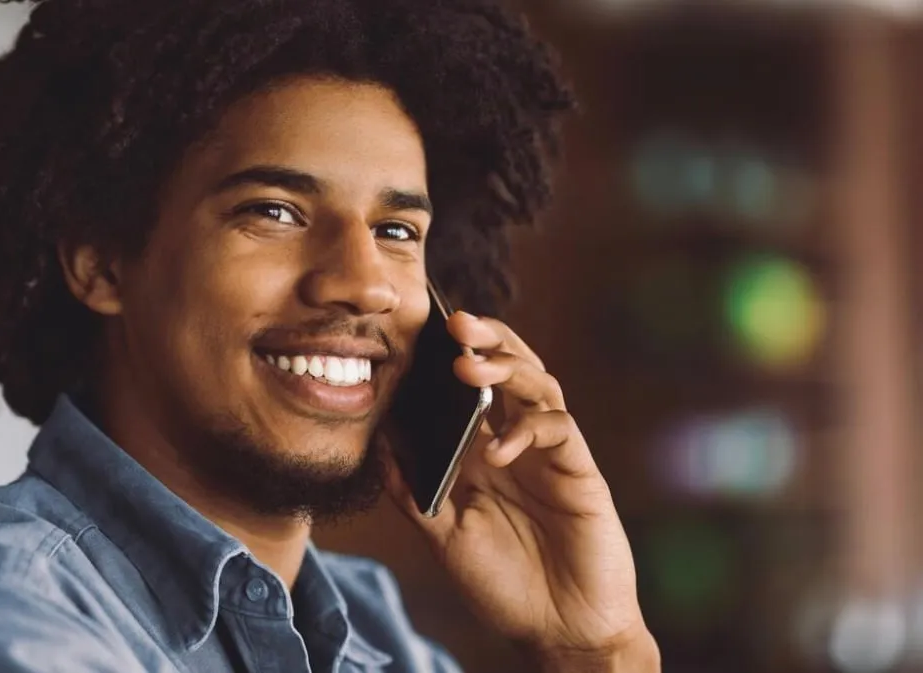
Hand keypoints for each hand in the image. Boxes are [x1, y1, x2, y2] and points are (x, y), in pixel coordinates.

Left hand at [386, 312, 657, 671]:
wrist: (557, 628)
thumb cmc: (503, 583)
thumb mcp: (443, 536)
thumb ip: (412, 491)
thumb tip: (378, 442)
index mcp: (484, 451)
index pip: (470, 388)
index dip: (451, 355)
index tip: (421, 331)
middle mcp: (518, 442)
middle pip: (509, 370)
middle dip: (486, 339)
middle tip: (455, 322)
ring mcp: (551, 453)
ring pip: (538, 385)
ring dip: (507, 367)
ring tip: (469, 363)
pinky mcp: (579, 471)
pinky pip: (559, 430)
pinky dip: (530, 429)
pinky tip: (501, 448)